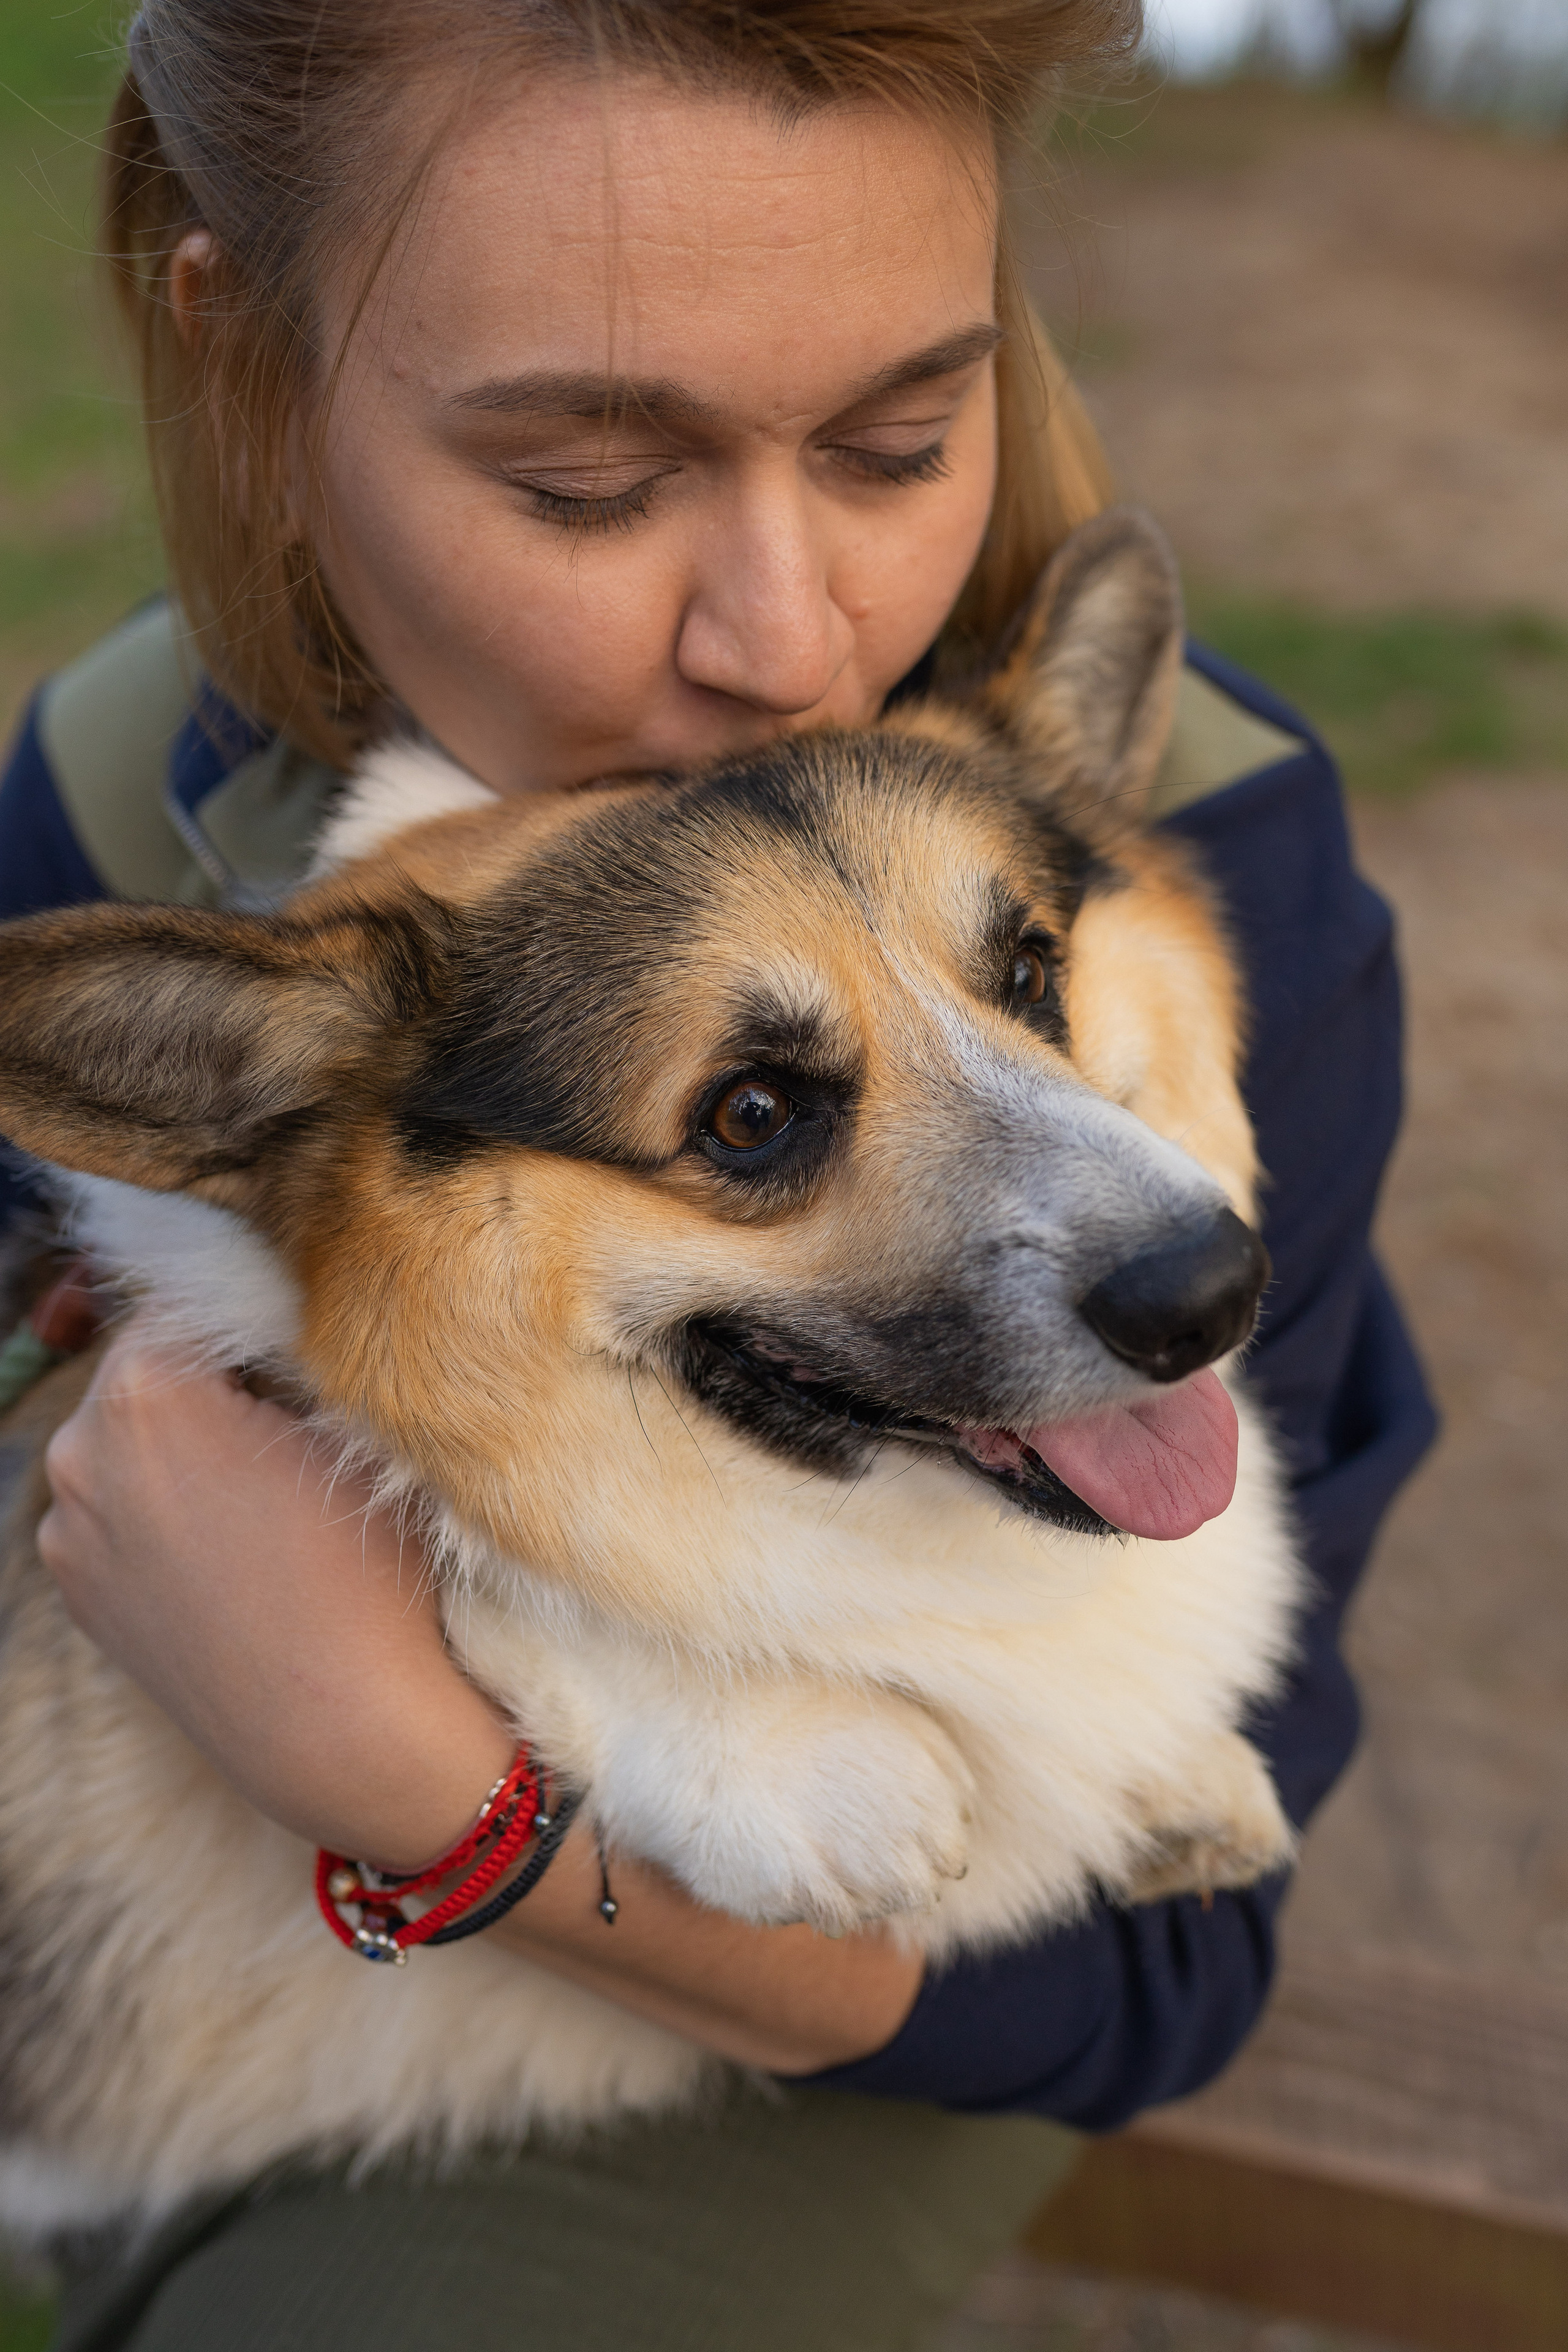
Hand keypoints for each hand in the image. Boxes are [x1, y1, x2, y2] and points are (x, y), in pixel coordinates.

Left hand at [39, 1319, 923, 2068]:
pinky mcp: (79, 1586)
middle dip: (219, 1372)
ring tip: (277, 1485)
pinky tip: (241, 1539)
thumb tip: (282, 1297)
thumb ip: (296, 1345)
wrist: (355, 1737)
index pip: (196, 1293)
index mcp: (148, 1390)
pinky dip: (167, 1499)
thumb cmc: (380, 1580)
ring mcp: (71, 1526)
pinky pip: (122, 1501)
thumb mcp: (358, 1428)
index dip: (263, 1309)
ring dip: (190, 1433)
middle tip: (303, 1412)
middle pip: (154, 1361)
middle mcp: (84, 1451)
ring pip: (133, 1432)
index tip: (314, 1339)